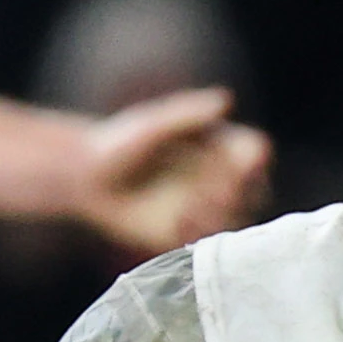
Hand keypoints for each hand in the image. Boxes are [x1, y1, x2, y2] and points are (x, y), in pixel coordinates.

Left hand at [72, 86, 272, 256]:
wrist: (85, 177)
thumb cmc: (120, 142)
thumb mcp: (153, 124)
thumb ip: (188, 113)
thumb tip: (226, 100)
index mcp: (220, 148)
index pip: (257, 154)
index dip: (255, 161)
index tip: (242, 161)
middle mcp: (221, 179)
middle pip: (257, 190)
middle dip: (242, 192)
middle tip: (218, 191)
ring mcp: (207, 209)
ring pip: (239, 219)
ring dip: (222, 214)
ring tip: (191, 208)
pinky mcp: (189, 233)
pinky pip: (209, 240)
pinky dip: (199, 231)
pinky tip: (177, 222)